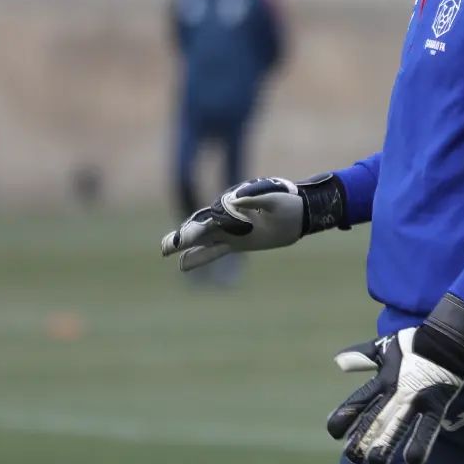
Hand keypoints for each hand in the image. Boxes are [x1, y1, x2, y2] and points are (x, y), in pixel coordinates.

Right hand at [160, 174, 345, 271]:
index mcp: (233, 206)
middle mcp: (228, 220)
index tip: (183, 236)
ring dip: (186, 246)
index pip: (209, 217)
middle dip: (184, 237)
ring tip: (165, 251)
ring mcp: (231, 232)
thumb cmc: (287, 202)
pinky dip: (199, 257)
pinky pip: (215, 251)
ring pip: (203, 240)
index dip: (196, 226)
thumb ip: (256, 199)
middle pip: (201, 229)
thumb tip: (237, 201)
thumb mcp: (274, 199)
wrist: (299, 214)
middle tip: (165, 247)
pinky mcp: (237, 243)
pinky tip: (183, 264)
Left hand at [326, 293, 463, 463]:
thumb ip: (361, 356)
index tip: (334, 432)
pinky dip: (421, 442)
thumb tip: (339, 362)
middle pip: (375, 419)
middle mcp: (396, 391)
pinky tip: (413, 459)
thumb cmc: (412, 344)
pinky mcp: (436, 405)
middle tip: (352, 457)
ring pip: (398, 426)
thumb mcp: (384, 347)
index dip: (345, 417)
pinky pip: (428, 427)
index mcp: (382, 379)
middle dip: (362, 440)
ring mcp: (416, 399)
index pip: (359, 401)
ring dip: (386, 444)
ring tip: (376, 462)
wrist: (446, 338)